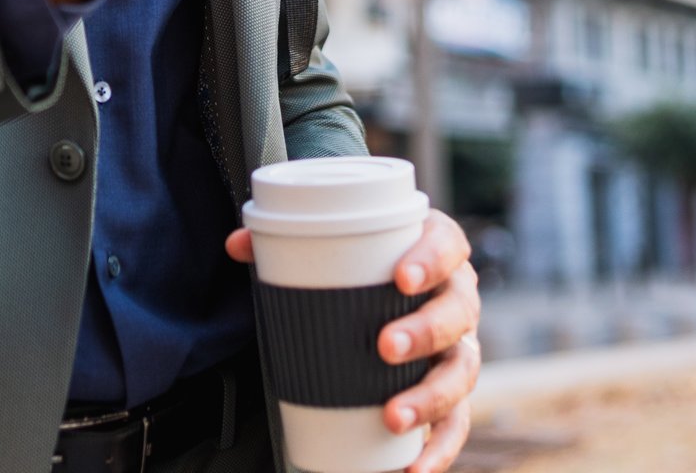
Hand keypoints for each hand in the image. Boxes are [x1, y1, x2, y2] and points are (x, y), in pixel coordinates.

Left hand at [226, 209, 481, 472]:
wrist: (393, 295)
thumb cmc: (366, 269)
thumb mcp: (335, 251)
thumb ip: (283, 245)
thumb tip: (235, 246)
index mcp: (436, 254)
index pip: (447, 246)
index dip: (432, 259)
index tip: (401, 277)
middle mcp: (457, 301)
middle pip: (457, 313)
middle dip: (425, 332)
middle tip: (384, 347)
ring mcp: (458, 349)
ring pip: (460, 372)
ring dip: (430, 397)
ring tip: (393, 416)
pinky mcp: (452, 394)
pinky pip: (455, 425)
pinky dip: (439, 450)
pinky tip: (412, 470)